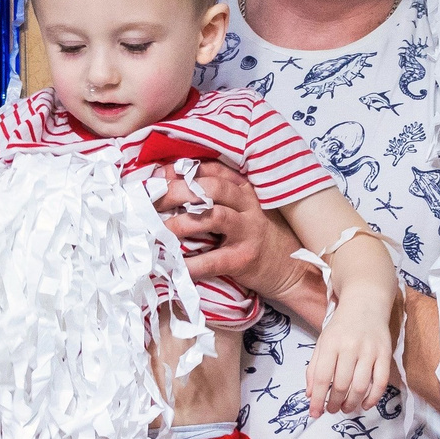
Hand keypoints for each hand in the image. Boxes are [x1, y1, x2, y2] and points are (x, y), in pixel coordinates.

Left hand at [168, 162, 321, 316]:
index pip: (212, 170)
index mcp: (243, 189)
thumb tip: (169, 184)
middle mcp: (247, 205)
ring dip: (180, 222)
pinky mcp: (244, 258)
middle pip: (210, 188)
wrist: (290, 268)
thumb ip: (214, 197)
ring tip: (157, 230)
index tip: (157, 176)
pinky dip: (190, 264)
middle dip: (176, 191)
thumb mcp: (241, 209)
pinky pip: (213, 259)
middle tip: (149, 201)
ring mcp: (248, 231)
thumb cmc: (256, 236)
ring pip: (212, 216)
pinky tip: (173, 266)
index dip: (182, 171)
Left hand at [306, 300, 394, 416]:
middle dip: (335, 403)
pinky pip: (381, 382)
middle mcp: (350, 347)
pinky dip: (373, 398)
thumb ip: (314, 368)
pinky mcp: (385, 353)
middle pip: (342, 384)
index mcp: (331, 344)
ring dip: (352, 403)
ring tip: (346, 408)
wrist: (366, 303)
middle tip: (332, 410)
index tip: (315, 413)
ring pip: (361, 386)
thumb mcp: (322, 343)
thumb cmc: (341, 327)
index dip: (318, 399)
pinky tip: (365, 404)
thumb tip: (310, 395)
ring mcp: (369, 350)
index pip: (322, 377)